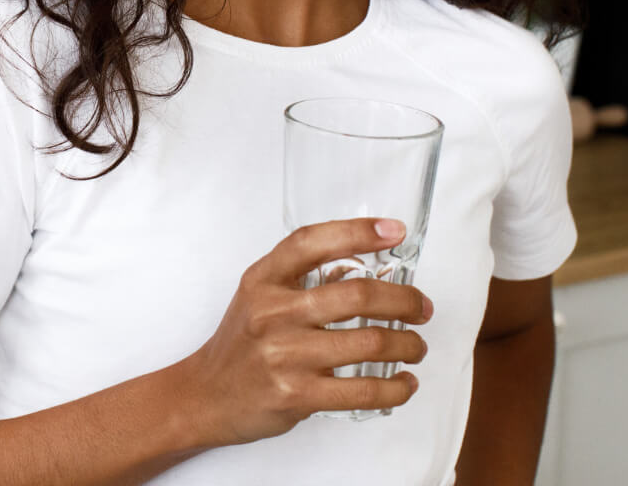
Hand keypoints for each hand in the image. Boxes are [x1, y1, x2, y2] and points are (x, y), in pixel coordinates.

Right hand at [177, 218, 431, 446]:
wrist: (206, 395)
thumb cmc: (241, 343)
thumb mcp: (258, 296)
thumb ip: (300, 278)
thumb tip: (363, 264)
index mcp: (263, 280)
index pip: (311, 242)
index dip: (357, 232)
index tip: (394, 232)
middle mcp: (272, 312)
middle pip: (356, 295)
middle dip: (403, 300)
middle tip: (421, 308)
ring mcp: (284, 355)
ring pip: (368, 343)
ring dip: (407, 345)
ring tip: (416, 347)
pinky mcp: (296, 395)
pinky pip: (361, 390)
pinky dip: (394, 387)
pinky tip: (404, 384)